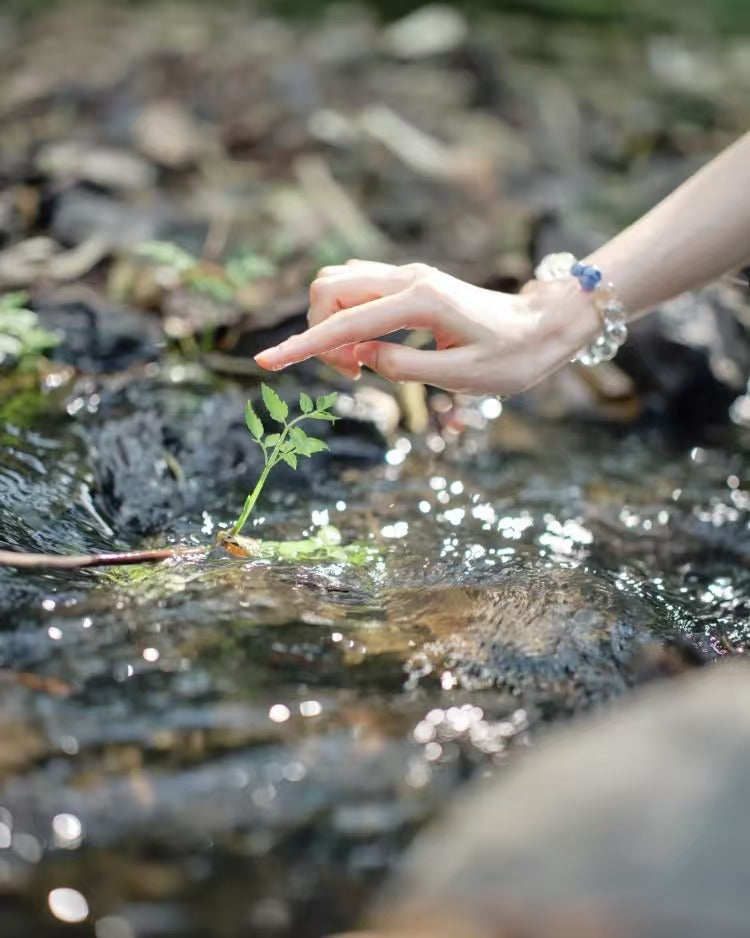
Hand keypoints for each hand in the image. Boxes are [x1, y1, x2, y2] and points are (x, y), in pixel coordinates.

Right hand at [254, 260, 598, 395]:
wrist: (544, 326)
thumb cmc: (512, 356)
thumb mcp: (461, 377)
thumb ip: (405, 367)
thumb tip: (364, 356)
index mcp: (419, 302)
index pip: (343, 323)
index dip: (302, 346)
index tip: (267, 364)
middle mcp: (408, 279)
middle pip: (329, 288)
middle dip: (319, 331)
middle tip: (352, 371)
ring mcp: (409, 277)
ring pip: (340, 284)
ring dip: (333, 324)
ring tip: (361, 363)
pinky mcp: (411, 284)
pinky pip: (361, 292)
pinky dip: (350, 319)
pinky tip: (372, 349)